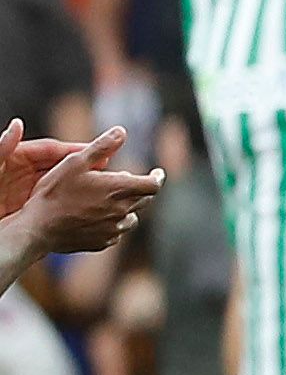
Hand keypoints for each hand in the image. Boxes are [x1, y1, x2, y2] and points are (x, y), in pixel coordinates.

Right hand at [0, 122, 160, 255]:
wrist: (38, 227)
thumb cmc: (55, 192)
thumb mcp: (75, 162)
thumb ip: (101, 146)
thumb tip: (121, 131)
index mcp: (119, 190)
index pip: (153, 185)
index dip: (157, 177)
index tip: (157, 173)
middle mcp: (122, 211)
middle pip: (144, 200)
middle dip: (140, 189)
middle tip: (128, 181)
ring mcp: (113, 229)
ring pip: (131, 217)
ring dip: (126, 207)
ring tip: (111, 200)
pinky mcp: (104, 242)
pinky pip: (116, 232)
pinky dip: (112, 222)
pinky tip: (97, 217)